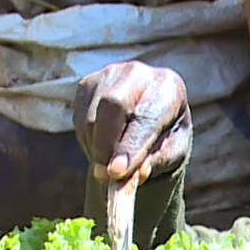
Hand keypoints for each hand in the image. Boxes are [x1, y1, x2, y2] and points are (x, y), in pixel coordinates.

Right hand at [73, 61, 190, 184]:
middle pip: (113, 105)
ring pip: (92, 117)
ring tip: (109, 164)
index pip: (146, 117)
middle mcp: (139, 73)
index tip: (117, 172)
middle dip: (106, 145)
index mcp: (169, 87)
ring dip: (96, 148)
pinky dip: (88, 141)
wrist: (150, 119)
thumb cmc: (165, 138)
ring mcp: (110, 74)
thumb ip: (156, 163)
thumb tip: (138, 174)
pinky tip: (103, 147)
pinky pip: (79, 118)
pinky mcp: (88, 83)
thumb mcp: (170, 154)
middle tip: (104, 175)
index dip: (130, 145)